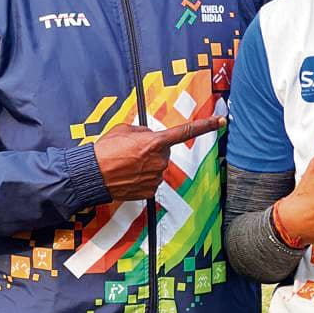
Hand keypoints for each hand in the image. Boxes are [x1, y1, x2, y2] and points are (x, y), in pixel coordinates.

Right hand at [94, 116, 224, 200]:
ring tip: (126, 165)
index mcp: (154, 142)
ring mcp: (156, 178)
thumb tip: (149, 136)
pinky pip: (151, 182)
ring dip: (146, 165)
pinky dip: (142, 179)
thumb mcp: (124, 129)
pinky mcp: (150, 191)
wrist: (91, 175)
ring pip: (157, 168)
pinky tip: (128, 176)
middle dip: (152, 151)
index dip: (206, 126)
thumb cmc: (105, 150)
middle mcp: (159, 160)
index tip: (222, 121)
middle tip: (131, 153)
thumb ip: (143, 130)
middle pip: (164, 153)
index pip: (185, 132)